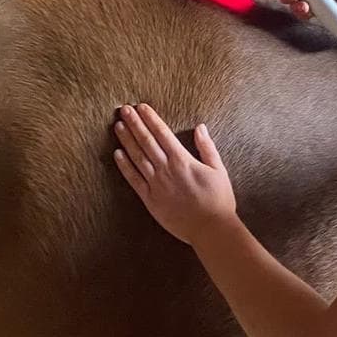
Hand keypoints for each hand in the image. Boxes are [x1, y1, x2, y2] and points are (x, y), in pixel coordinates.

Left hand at [113, 104, 236, 244]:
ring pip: (137, 157)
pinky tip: (118, 154)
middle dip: (134, 124)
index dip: (151, 118)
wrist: (211, 229)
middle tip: (123, 110)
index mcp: (182, 160)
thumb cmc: (218, 200)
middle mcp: (166, 169)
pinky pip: (134, 180)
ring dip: (127, 140)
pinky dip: (125, 166)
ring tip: (118, 126)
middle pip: (146, 141)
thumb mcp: (218, 170)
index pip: (162, 133)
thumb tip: (200, 127)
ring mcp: (156, 184)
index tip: (141, 107)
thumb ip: (207, 147)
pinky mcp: (150, 200)